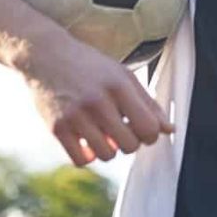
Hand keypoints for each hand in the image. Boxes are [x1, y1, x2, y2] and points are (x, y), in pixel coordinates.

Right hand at [19, 28, 173, 166]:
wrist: (46, 56)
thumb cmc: (91, 67)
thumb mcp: (123, 76)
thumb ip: (148, 103)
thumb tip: (170, 130)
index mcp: (119, 85)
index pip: (148, 128)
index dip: (151, 135)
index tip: (143, 129)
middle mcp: (97, 100)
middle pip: (129, 146)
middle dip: (131, 142)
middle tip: (123, 130)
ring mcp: (75, 115)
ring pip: (107, 156)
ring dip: (109, 149)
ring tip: (104, 133)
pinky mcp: (56, 127)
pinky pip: (81, 160)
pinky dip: (88, 156)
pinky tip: (87, 140)